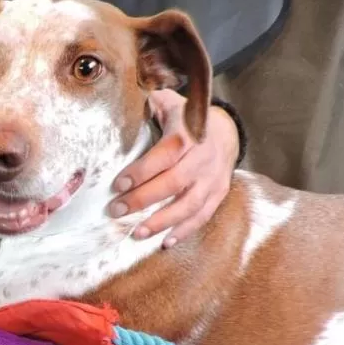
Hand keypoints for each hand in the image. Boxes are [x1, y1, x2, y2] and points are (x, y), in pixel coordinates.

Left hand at [109, 89, 238, 247]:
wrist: (226, 130)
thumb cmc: (188, 119)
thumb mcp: (171, 103)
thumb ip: (151, 104)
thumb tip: (129, 102)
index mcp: (189, 134)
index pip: (164, 155)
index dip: (141, 171)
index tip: (118, 184)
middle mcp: (203, 158)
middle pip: (173, 183)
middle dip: (142, 199)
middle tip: (117, 210)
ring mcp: (213, 178)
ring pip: (188, 205)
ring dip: (162, 222)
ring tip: (138, 233)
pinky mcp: (219, 193)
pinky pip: (202, 216)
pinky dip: (184, 231)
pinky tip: (165, 242)